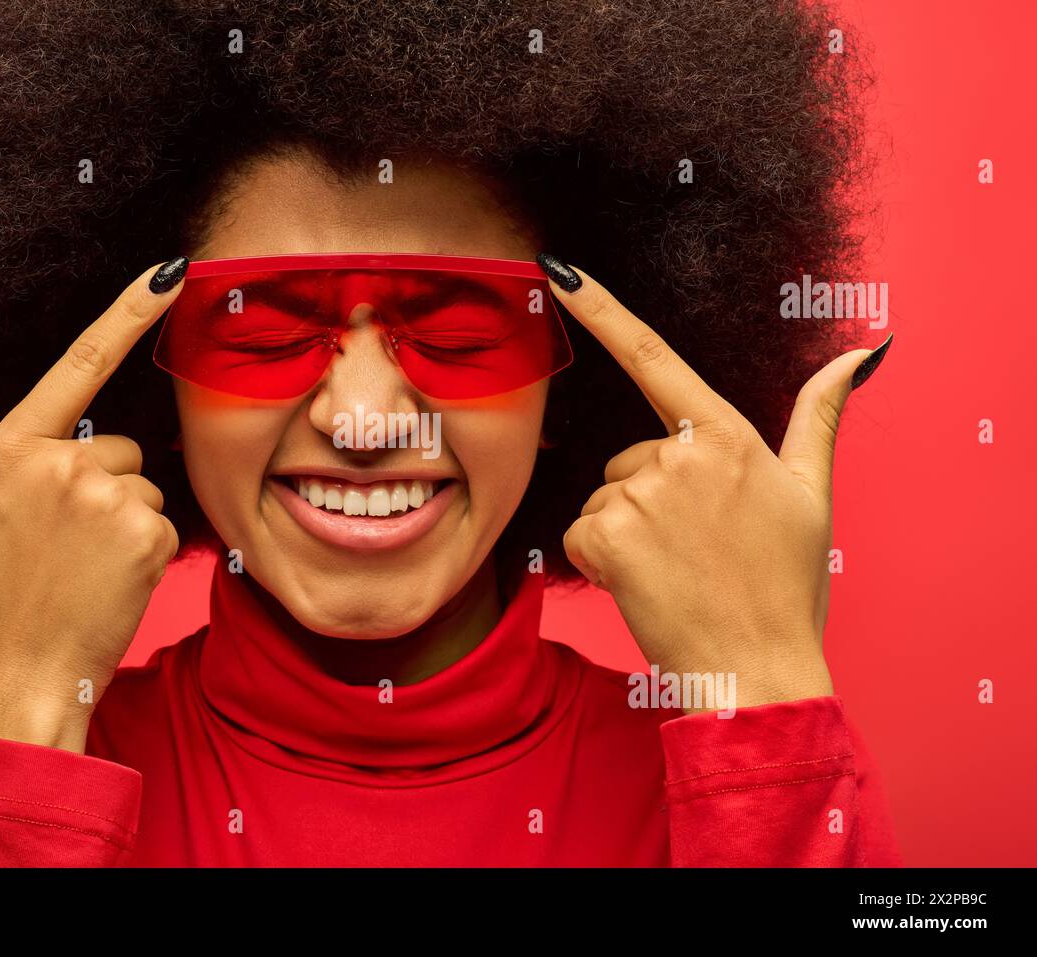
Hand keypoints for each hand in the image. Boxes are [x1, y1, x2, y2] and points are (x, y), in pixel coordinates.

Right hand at [0, 262, 186, 751]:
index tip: (170, 270)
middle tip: (68, 537)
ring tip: (85, 561)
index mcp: (14, 448)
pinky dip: (146, 547)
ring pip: (142, 483)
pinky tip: (111, 577)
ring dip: (125, 515)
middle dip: (103, 481)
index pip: (80, 364)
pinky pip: (163, 519)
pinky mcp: (146, 533)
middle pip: (118, 446)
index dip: (128, 312)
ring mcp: (106, 497)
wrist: (21, 669)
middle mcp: (61, 463)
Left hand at [550, 264, 889, 712]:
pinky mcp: (607, 534)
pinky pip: (581, 531)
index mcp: (726, 435)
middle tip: (693, 547)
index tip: (558, 271)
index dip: (601, 309)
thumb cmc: (784, 583)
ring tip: (674, 568)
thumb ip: (818, 415)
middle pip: (628, 457)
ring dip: (625, 531)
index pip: (653, 356)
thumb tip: (858, 352)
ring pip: (605, 495)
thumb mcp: (811, 492)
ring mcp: (642, 493)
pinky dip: (599, 558)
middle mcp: (681, 454)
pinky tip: (643, 583)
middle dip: (647, 497)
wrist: (756, 667)